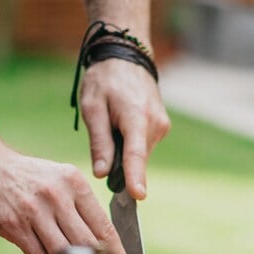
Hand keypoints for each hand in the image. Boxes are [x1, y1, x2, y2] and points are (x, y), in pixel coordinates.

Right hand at [0, 142, 126, 253]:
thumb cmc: (25, 176)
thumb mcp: (57, 179)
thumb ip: (77, 205)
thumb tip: (100, 240)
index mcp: (73, 182)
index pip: (103, 224)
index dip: (118, 252)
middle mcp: (57, 195)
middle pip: (87, 242)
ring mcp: (34, 210)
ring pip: (64, 253)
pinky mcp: (14, 225)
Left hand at [77, 58, 169, 199]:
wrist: (125, 57)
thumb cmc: (104, 79)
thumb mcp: (92, 107)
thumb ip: (99, 141)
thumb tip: (102, 174)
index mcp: (136, 116)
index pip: (136, 153)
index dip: (135, 177)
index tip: (138, 196)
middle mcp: (154, 123)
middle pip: (136, 158)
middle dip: (119, 164)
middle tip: (101, 147)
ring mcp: (161, 125)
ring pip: (140, 153)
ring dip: (123, 151)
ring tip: (110, 125)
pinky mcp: (161, 126)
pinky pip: (143, 145)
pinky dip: (130, 144)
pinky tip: (120, 126)